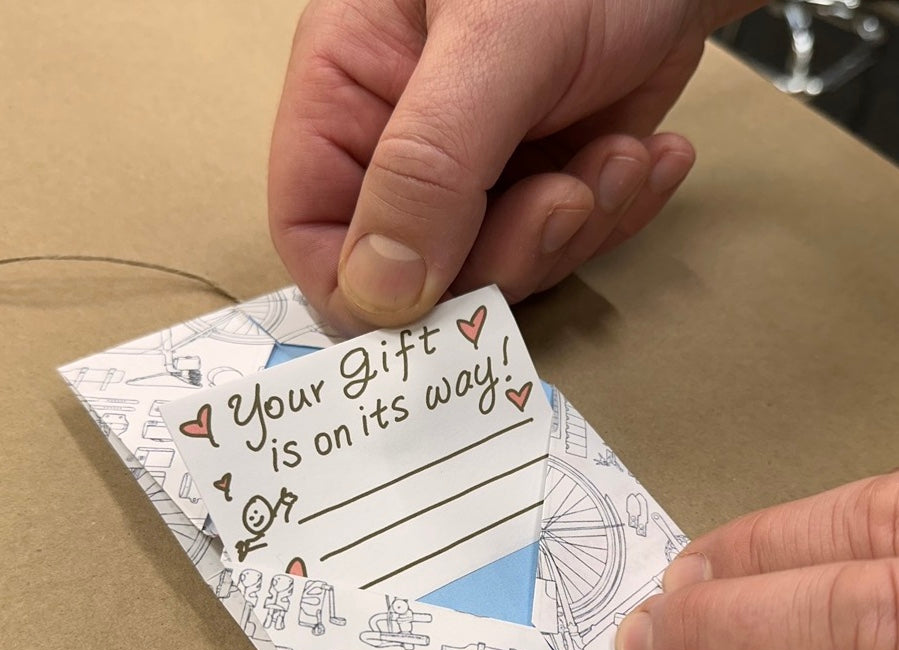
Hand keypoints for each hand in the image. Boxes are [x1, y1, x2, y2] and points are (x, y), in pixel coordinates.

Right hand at [269, 0, 746, 332]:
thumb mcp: (493, 44)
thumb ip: (427, 168)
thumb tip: (379, 294)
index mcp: (346, 92)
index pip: (311, 230)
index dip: (364, 288)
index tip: (441, 300)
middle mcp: (402, 144)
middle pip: (414, 273)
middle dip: (502, 255)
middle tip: (567, 198)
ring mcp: (477, 172)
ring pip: (494, 272)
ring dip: (569, 233)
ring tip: (618, 158)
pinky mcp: (544, 181)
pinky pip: (558, 248)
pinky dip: (610, 218)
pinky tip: (643, 159)